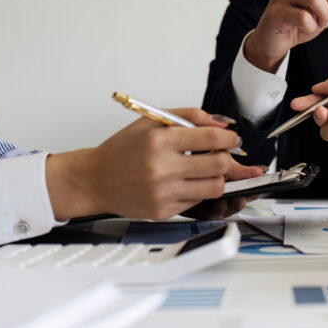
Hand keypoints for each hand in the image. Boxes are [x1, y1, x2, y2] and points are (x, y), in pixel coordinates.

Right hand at [46, 108, 263, 220]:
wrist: (95, 179)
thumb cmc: (123, 150)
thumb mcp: (152, 121)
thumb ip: (190, 116)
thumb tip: (223, 126)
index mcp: (159, 141)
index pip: (212, 139)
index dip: (230, 139)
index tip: (232, 139)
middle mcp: (161, 168)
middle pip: (219, 165)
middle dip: (228, 159)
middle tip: (222, 155)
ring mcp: (162, 193)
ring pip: (214, 187)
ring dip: (217, 177)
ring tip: (205, 169)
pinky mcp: (163, 211)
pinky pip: (197, 201)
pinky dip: (198, 191)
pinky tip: (185, 182)